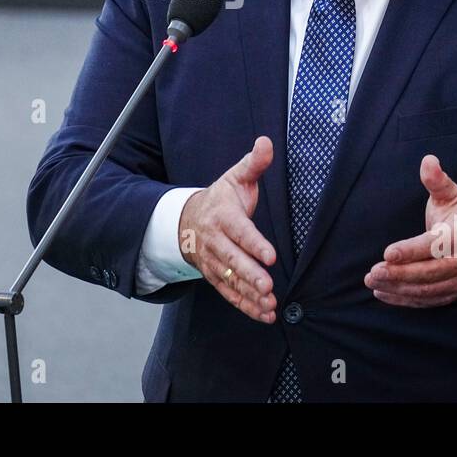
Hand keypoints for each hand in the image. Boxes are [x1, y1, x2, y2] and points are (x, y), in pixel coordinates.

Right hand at [178, 135, 278, 323]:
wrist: (187, 220)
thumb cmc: (220, 198)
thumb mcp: (235, 178)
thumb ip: (254, 163)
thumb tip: (266, 142)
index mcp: (223, 216)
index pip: (240, 231)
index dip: (254, 244)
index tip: (270, 256)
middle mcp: (216, 241)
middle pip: (232, 260)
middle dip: (249, 274)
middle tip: (267, 286)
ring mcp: (214, 261)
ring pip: (230, 280)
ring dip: (249, 295)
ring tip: (269, 304)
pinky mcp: (216, 276)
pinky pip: (229, 293)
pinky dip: (245, 305)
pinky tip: (264, 314)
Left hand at [364, 154, 456, 307]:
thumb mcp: (453, 195)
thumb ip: (438, 181)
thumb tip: (428, 161)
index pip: (433, 247)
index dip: (410, 251)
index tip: (387, 253)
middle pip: (428, 274)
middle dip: (399, 275)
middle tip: (373, 272)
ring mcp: (456, 283)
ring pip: (425, 290)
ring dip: (397, 288)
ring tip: (373, 281)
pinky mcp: (449, 294)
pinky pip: (425, 301)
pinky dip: (403, 300)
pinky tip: (383, 293)